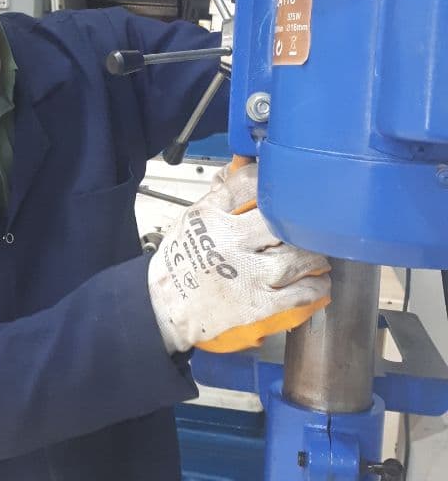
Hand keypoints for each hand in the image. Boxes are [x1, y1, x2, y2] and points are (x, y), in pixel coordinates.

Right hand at [148, 162, 330, 353]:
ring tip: (315, 257)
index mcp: (210, 217)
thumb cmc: (177, 265)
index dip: (270, 183)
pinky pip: (298, 293)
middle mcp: (228, 242)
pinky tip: (319, 285)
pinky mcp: (255, 304)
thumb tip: (240, 170)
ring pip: (296, 258)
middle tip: (307, 228)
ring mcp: (244, 274)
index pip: (247, 185)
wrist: (162, 309)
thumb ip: (218, 198)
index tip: (283, 188)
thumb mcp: (189, 221)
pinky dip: (314, 288)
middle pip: (279, 222)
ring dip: (313, 257)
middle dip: (298, 224)